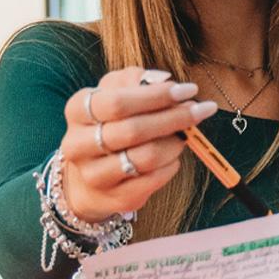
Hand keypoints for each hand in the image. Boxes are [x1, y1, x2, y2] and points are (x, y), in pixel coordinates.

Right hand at [58, 67, 218, 222]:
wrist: (91, 175)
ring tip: (185, 135)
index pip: (117, 102)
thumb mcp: (116, 93)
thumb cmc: (110, 123)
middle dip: (174, 118)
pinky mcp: (115, 197)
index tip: (189, 90)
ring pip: (145, 157)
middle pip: (133, 130)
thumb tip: (166, 80)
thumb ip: (137, 81)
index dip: (157, 96)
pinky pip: (153, 179)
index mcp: (78, 110)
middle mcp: (78, 144)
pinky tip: (173, 156)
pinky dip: (171, 164)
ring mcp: (94, 175)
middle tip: (201, 110)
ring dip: (174, 143)